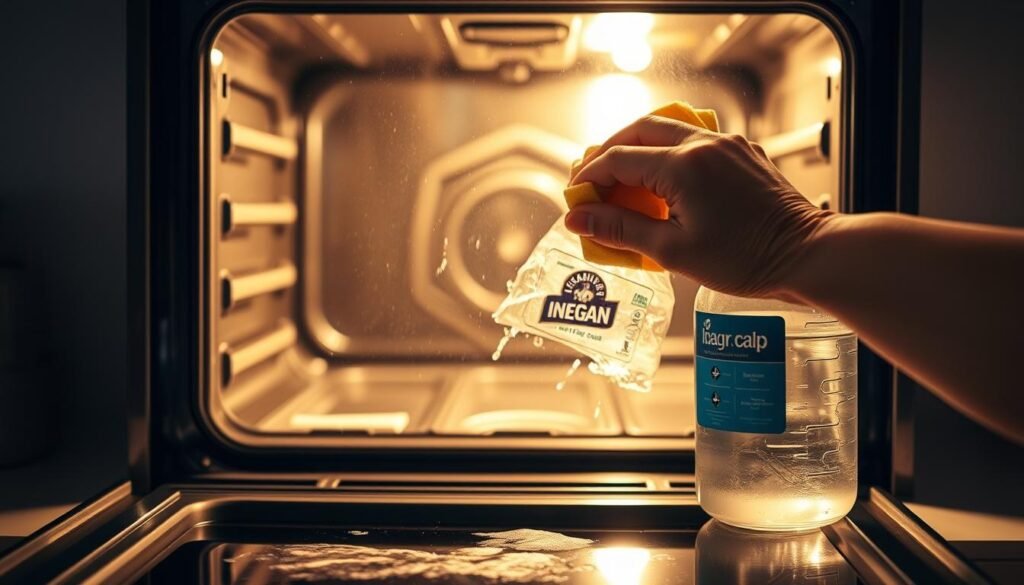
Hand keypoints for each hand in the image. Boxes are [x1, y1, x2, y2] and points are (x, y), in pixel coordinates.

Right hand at [565, 114, 833, 298]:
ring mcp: (727, 144)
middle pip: (639, 130)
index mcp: (683, 166)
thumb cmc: (744, 259)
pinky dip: (668, 153)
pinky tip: (664, 181)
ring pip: (668, 129)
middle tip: (592, 181)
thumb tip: (578, 221)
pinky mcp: (743, 152)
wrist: (806, 255)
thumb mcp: (673, 251)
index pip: (619, 159)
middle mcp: (704, 144)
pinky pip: (694, 140)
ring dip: (639, 147)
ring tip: (623, 179)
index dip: (590, 177)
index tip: (576, 198)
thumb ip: (620, 231)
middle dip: (610, 152)